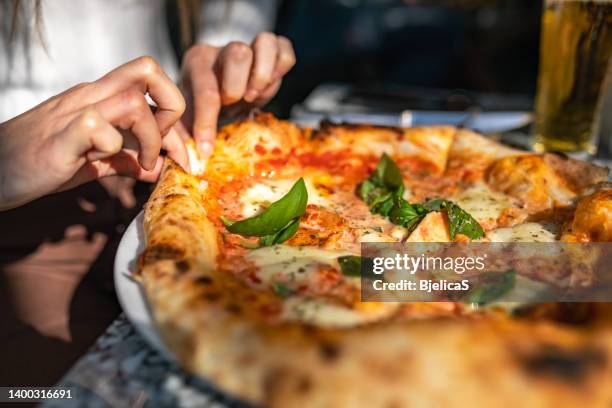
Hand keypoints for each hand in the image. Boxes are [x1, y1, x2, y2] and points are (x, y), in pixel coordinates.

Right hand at [0, 56, 186, 209]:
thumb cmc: (42, 163)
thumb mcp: (94, 163)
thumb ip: (126, 161)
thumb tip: (160, 167)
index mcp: (100, 97)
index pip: (150, 80)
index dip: (174, 112)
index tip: (174, 151)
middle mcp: (90, 96)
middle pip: (148, 70)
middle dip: (173, 106)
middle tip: (165, 145)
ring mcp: (74, 113)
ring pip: (133, 101)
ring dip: (151, 136)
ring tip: (142, 162)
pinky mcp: (59, 137)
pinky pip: (97, 127)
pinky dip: (112, 147)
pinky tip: (102, 161)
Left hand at [181, 32, 295, 153]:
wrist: (218, 92)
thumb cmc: (200, 108)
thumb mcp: (184, 120)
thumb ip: (182, 139)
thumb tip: (190, 164)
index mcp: (197, 62)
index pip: (205, 91)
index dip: (207, 124)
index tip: (207, 150)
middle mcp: (222, 49)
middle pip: (238, 54)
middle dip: (238, 87)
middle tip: (236, 104)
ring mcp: (248, 45)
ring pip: (265, 43)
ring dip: (263, 75)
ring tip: (254, 95)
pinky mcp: (271, 49)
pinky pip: (285, 50)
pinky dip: (281, 68)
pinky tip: (268, 86)